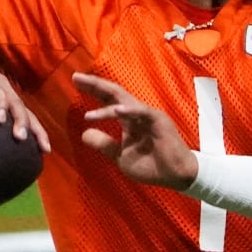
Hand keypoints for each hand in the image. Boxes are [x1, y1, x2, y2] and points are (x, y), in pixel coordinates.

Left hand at [75, 72, 196, 189]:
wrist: (175, 175)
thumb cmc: (151, 165)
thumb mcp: (121, 156)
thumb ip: (105, 144)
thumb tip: (84, 134)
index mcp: (128, 119)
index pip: (108, 100)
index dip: (93, 91)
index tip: (75, 81)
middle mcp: (136, 113)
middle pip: (114, 93)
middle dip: (95, 84)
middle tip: (76, 77)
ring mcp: (147, 115)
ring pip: (124, 100)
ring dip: (105, 95)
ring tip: (88, 89)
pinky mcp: (158, 120)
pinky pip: (141, 112)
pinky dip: (129, 110)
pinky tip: (115, 110)